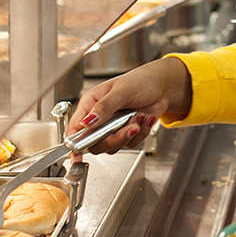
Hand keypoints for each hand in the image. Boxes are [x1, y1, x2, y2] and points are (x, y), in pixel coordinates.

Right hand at [66, 57, 191, 152]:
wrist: (161, 87)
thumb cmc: (139, 81)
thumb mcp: (121, 90)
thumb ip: (104, 107)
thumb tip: (87, 121)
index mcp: (91, 104)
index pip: (76, 127)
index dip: (74, 143)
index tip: (76, 155)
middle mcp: (100, 118)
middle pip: (95, 142)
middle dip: (115, 138)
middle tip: (130, 127)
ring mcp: (113, 128)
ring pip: (113, 146)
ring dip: (130, 134)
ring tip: (139, 117)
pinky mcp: (126, 133)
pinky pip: (130, 144)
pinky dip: (141, 133)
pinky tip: (145, 119)